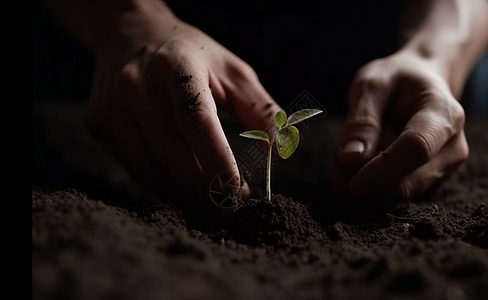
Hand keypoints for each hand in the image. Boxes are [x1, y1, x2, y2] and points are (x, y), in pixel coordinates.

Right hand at [84, 14, 280, 205]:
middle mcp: (137, 84)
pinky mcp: (97, 121)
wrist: (129, 34)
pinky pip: (133, 165)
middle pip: (173, 153)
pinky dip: (160, 181)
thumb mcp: (232, 71)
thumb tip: (280, 154)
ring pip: (149, 167)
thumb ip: (260, 110)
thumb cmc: (192, 57)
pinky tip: (180, 178)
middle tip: (229, 198)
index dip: (219, 162)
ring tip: (208, 191)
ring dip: (183, 189)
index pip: (197, 122)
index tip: (239, 191)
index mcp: (177, 67)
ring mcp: (111, 104)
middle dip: (205, 185)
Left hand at [331, 51, 468, 209]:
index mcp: (443, 114)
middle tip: (338, 156)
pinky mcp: (431, 183)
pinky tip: (364, 160)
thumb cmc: (396, 80)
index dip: (381, 171)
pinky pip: (394, 196)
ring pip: (395, 194)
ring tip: (352, 150)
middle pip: (405, 182)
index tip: (351, 182)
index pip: (416, 150)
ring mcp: (444, 169)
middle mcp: (452, 147)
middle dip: (364, 179)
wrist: (421, 83)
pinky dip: (370, 185)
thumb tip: (351, 160)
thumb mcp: (371, 84)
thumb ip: (361, 120)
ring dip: (363, 182)